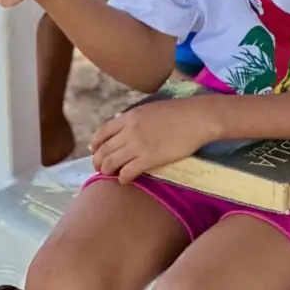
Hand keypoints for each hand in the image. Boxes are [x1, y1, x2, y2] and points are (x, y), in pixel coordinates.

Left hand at [90, 96, 217, 183]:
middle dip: (98, 160)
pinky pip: (128, 171)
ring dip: (107, 170)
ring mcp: (138, 145)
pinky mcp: (149, 158)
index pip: (103, 131)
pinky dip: (123, 178)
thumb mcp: (148, 109)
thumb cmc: (176, 112)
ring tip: (108, 175)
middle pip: (104, 148)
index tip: (94, 150)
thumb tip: (124, 127)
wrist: (195, 118)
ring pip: (112, 161)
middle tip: (99, 168)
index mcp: (128, 116)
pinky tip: (124, 180)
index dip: (95, 143)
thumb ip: (134, 119)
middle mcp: (129, 130)